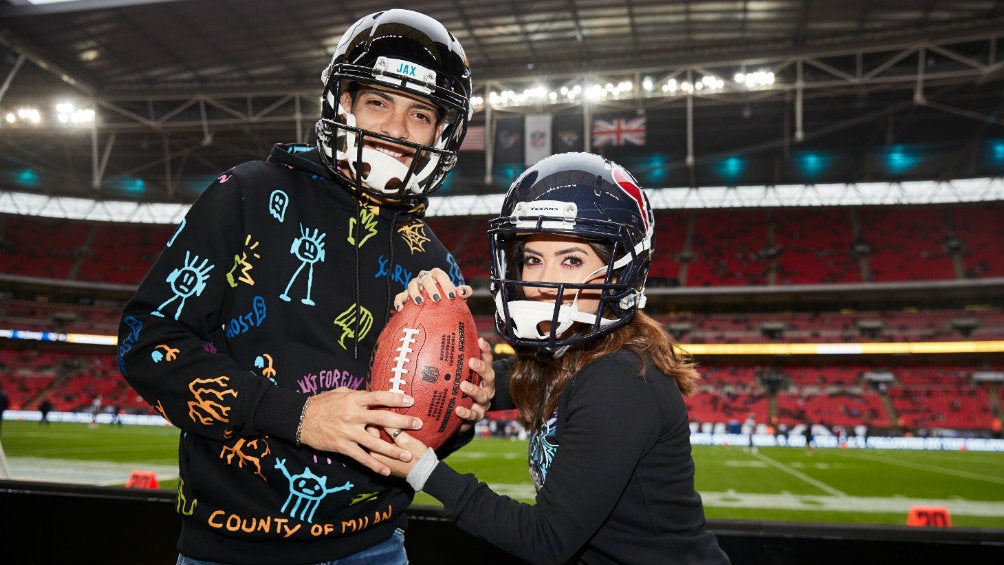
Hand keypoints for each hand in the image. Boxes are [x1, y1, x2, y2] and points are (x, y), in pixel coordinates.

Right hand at [297, 387, 422, 475]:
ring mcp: (348, 432)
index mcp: (353, 400)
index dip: (395, 398)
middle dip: (402, 422)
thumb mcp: (340, 392)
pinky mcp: (342, 446)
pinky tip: (386, 471)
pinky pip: (361, 458)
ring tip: (408, 455)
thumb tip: (372, 392)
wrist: (300, 419)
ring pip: (374, 443)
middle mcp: (353, 416)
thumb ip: (357, 394)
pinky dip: (374, 465)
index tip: (410, 400)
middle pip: (381, 419)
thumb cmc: (321, 403)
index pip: (378, 397)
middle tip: (418, 424)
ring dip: (393, 450)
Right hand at [393, 267, 471, 309]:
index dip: (446, 284)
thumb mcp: (455, 293)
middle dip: (431, 288)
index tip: (452, 297)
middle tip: (437, 300)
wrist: (435, 302)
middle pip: (426, 279)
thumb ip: (464, 291)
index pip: (441, 275)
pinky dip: (399, 301)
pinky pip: (400, 296)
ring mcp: (414, 285)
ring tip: (419, 302)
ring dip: (414, 292)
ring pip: (411, 284)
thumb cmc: (447, 296)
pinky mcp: (405, 294)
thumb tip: (463, 292)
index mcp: (437, 275)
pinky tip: (401, 309)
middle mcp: (424, 278)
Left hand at [457, 337, 495, 433]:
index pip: (488, 361)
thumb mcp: (459, 377)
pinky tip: (458, 409)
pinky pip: (473, 415)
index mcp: (484, 376)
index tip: (480, 341)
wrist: (462, 416)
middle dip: (481, 368)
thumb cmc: (460, 391)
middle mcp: (487, 388)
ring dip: (474, 390)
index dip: (486, 351)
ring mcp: (483, 403)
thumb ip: (454, 365)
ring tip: (463, 385)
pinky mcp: (477, 416)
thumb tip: (439, 342)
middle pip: (489, 376)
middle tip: (471, 362)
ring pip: (482, 396)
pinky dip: (466, 412)